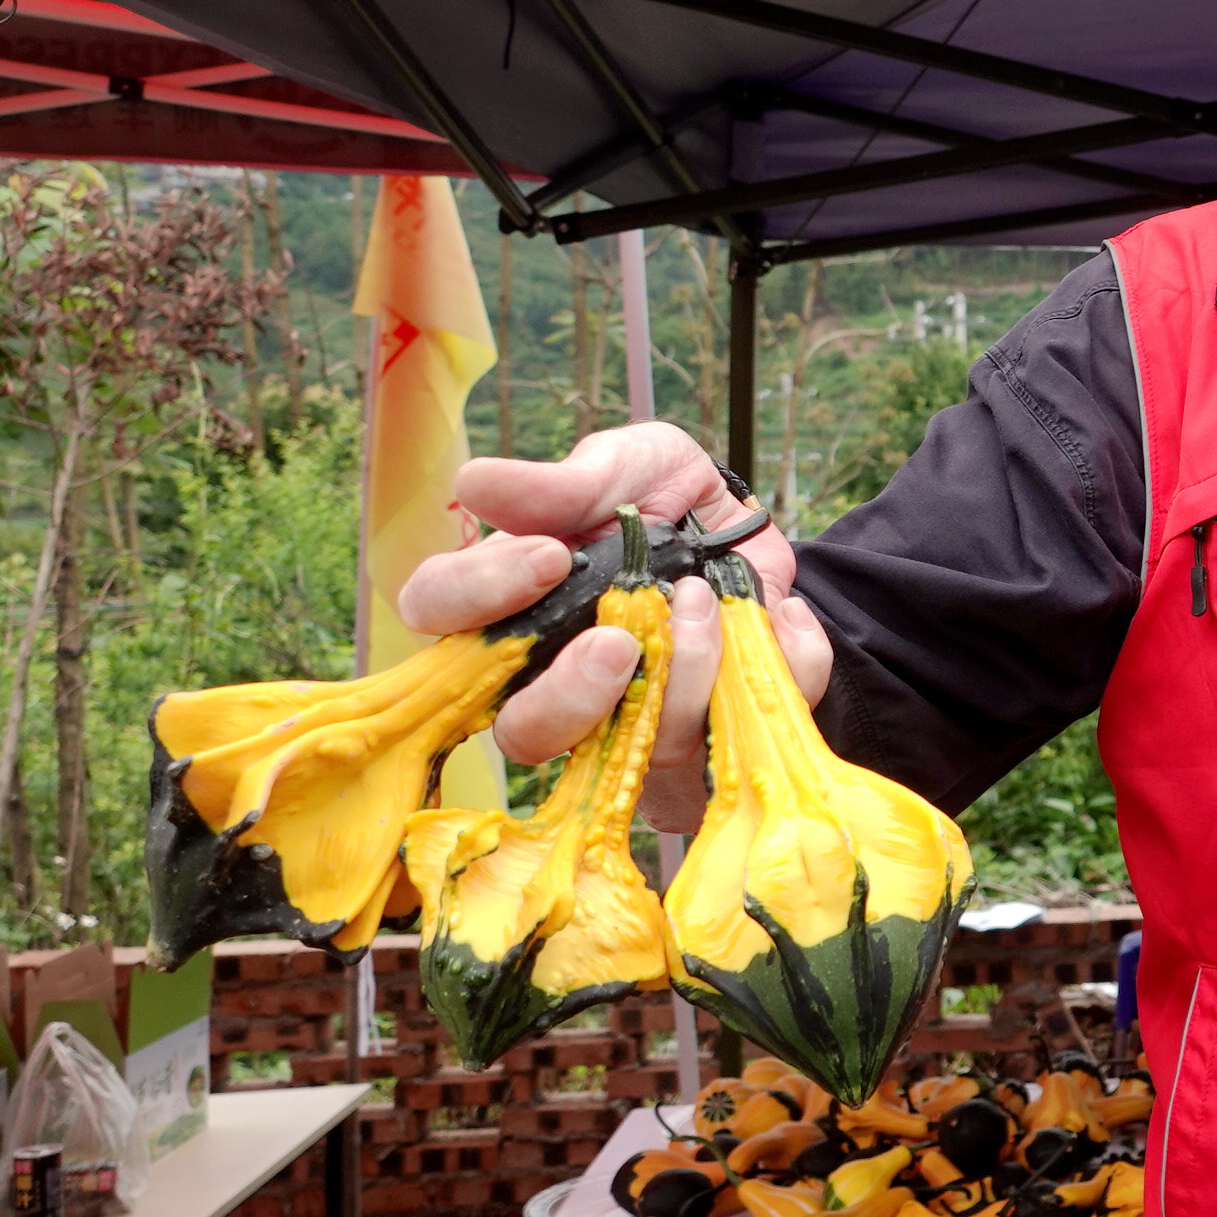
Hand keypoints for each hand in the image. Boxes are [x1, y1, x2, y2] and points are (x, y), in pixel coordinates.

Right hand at [393, 422, 830, 832]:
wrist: (749, 527)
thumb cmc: (660, 499)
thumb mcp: (623, 468)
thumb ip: (560, 485)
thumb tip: (475, 482)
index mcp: (510, 602)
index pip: (439, 615)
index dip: (478, 596)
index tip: (551, 557)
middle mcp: (554, 675)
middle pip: (522, 732)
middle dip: (570, 695)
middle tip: (618, 640)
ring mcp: (629, 718)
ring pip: (629, 747)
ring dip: (682, 675)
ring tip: (706, 599)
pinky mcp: (706, 731)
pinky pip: (735, 731)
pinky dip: (772, 664)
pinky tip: (777, 613)